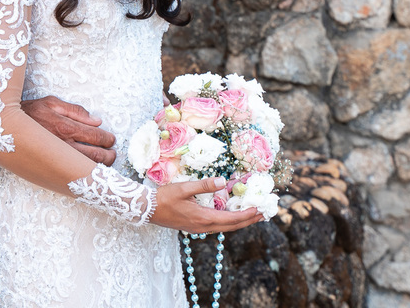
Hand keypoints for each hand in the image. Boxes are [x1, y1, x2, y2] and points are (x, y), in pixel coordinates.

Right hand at [21, 96, 116, 165]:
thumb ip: (75, 111)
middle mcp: (63, 145)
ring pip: (85, 168)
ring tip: (105, 163)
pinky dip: (84, 174)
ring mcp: (57, 158)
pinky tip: (88, 172)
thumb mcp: (51, 102)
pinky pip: (71, 174)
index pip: (96, 136)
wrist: (3, 127)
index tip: (111, 140)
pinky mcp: (49, 167)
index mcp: (66, 127)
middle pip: (95, 156)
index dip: (107, 139)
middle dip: (108, 156)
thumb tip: (96, 121)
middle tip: (112, 154)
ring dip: (100, 166)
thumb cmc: (28, 112)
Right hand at [150, 178, 265, 234]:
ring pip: (224, 227)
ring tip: (250, 215)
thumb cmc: (164, 198)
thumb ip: (204, 185)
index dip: (246, 215)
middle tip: (262, 215)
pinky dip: (227, 222)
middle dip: (247, 220)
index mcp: (203, 218)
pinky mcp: (193, 226)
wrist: (147, 210)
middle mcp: (203, 227)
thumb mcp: (184, 188)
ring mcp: (198, 228)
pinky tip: (228, 215)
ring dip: (238, 222)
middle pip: (231, 226)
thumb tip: (224, 182)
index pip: (231, 219)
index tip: (259, 210)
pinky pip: (215, 226)